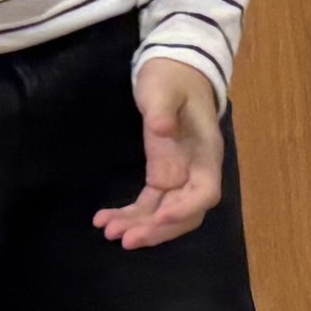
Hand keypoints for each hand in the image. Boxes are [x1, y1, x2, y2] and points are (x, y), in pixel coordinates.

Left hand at [97, 56, 227, 247]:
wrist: (174, 71)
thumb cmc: (172, 78)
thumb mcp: (164, 88)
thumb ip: (162, 110)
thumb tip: (162, 130)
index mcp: (206, 152)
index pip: (205, 191)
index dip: (185, 209)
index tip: (158, 216)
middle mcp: (197, 170)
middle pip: (186, 213)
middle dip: (157, 229)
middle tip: (125, 239)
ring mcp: (180, 176)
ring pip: (165, 214)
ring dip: (140, 227)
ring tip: (109, 233)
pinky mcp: (162, 176)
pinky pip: (149, 204)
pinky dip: (130, 215)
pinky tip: (104, 219)